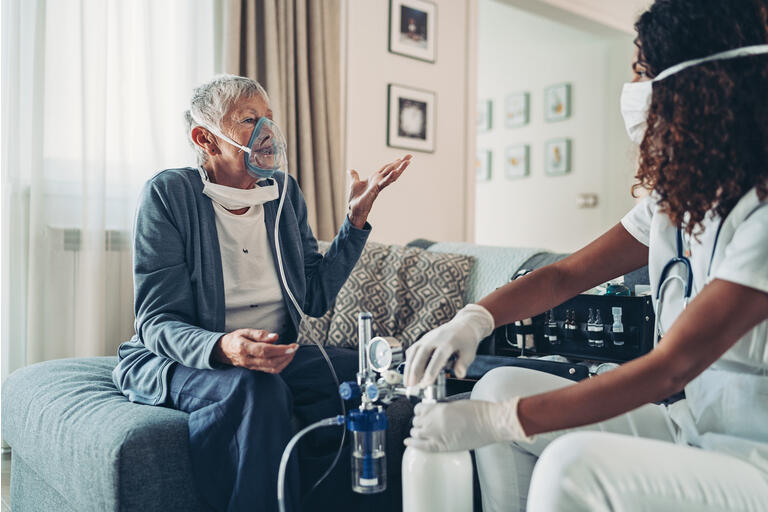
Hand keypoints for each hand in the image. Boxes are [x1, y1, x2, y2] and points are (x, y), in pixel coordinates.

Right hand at [213, 328, 297, 372]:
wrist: (223, 351)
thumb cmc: (234, 339)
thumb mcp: (244, 331)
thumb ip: (260, 334)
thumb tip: (275, 337)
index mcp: (244, 348)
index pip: (265, 351)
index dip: (281, 350)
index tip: (292, 346)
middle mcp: (248, 360)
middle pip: (271, 362)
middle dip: (286, 356)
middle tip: (295, 347)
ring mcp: (251, 366)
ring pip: (272, 368)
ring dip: (285, 361)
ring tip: (292, 351)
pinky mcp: (255, 369)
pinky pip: (270, 370)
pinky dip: (281, 364)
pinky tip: (285, 357)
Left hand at [347, 154, 412, 227]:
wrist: (354, 209)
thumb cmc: (355, 199)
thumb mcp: (354, 183)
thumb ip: (354, 176)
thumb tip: (350, 170)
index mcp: (374, 178)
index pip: (386, 168)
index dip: (393, 162)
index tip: (401, 158)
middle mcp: (378, 180)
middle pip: (392, 169)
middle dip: (401, 163)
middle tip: (410, 156)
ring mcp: (379, 185)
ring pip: (391, 175)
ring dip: (400, 168)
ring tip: (408, 162)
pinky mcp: (376, 189)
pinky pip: (384, 182)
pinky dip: (390, 177)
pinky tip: (395, 171)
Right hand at [404, 304, 494, 387]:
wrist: (464, 325)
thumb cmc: (467, 340)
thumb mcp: (470, 353)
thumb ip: (463, 364)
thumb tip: (459, 374)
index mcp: (448, 342)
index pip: (438, 357)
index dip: (431, 370)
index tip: (426, 382)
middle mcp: (435, 338)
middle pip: (421, 354)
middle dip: (415, 370)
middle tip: (411, 385)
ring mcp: (427, 337)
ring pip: (414, 352)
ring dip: (408, 367)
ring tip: (407, 382)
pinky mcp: (423, 339)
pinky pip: (412, 349)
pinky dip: (409, 361)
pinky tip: (408, 372)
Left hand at [404, 398, 532, 451]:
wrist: (491, 423)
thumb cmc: (479, 412)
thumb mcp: (456, 404)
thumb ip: (443, 409)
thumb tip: (437, 413)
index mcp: (438, 409)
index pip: (418, 409)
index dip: (420, 411)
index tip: (422, 413)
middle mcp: (434, 421)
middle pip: (416, 421)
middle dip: (419, 422)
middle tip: (424, 424)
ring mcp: (437, 435)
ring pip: (417, 433)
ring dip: (417, 432)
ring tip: (419, 433)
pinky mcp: (443, 446)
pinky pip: (422, 446)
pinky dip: (413, 444)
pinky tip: (408, 442)